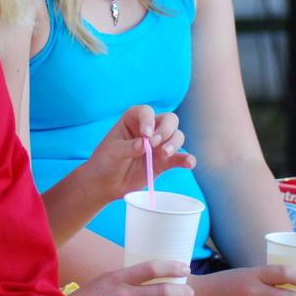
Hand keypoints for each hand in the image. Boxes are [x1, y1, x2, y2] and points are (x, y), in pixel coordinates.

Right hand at [68, 259, 193, 295]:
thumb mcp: (106, 280)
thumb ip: (128, 279)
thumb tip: (156, 278)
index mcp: (118, 277)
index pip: (151, 268)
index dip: (172, 267)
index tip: (185, 268)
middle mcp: (123, 294)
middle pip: (162, 291)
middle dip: (182, 291)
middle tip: (189, 293)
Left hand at [78, 106, 194, 203]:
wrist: (106, 183)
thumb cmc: (106, 162)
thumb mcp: (113, 152)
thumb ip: (129, 147)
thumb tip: (146, 145)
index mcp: (133, 120)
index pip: (146, 112)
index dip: (149, 120)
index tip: (145, 134)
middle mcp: (149, 129)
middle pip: (169, 120)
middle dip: (165, 130)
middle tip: (154, 144)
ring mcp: (158, 145)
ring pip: (177, 136)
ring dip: (174, 143)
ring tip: (163, 154)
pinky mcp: (164, 162)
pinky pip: (180, 158)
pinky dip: (187, 159)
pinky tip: (189, 162)